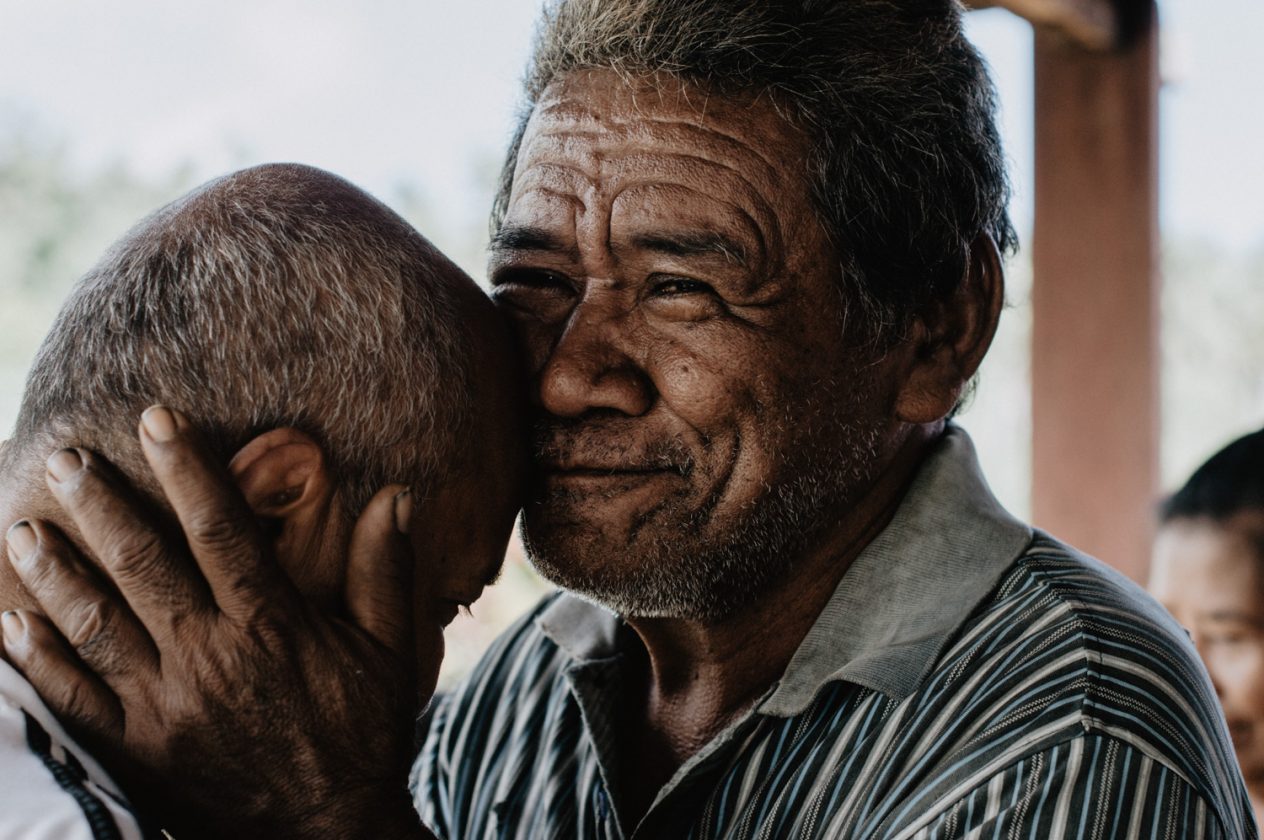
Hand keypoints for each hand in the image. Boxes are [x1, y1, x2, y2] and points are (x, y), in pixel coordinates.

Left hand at [2, 407, 434, 839]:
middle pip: (144, 566)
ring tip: (23, 527)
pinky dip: (40, 660)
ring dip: (57, 572)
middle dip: (101, 506)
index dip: (189, 471)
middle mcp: (211, 657)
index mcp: (272, 626)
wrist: (327, 833)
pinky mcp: (137, 750)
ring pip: (97, 625)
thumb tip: (395, 494)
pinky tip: (12, 622)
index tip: (159, 419)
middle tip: (62, 459)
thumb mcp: (389, 650)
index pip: (222, 531)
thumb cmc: (361, 734)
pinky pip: (75, 699)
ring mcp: (166, 706)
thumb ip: (384, 571)